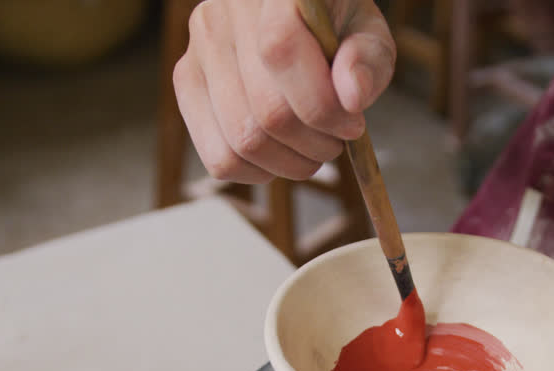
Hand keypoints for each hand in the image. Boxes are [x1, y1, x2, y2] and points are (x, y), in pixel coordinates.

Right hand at [173, 0, 394, 182]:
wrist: (289, 16)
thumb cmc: (332, 27)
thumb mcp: (366, 32)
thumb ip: (367, 59)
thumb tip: (352, 97)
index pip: (281, 52)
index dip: (322, 105)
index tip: (352, 124)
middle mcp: (222, 16)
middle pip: (266, 110)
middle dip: (314, 143)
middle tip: (335, 140)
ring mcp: (197, 52)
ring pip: (242, 140)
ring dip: (288, 163)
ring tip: (311, 149)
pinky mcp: (186, 84)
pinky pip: (218, 156)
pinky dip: (257, 171)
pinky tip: (280, 155)